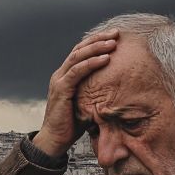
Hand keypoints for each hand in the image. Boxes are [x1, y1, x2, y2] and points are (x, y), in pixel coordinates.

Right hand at [33, 30, 116, 157]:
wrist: (55, 140)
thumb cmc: (73, 124)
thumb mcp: (87, 102)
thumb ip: (96, 91)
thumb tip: (119, 86)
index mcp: (66, 75)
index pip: (81, 52)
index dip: (96, 41)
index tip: (114, 36)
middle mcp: (61, 74)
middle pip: (79, 49)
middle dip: (98, 39)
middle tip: (116, 33)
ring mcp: (59, 81)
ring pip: (78, 56)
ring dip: (97, 47)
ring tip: (113, 42)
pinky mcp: (61, 90)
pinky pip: (77, 72)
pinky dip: (91, 63)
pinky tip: (106, 58)